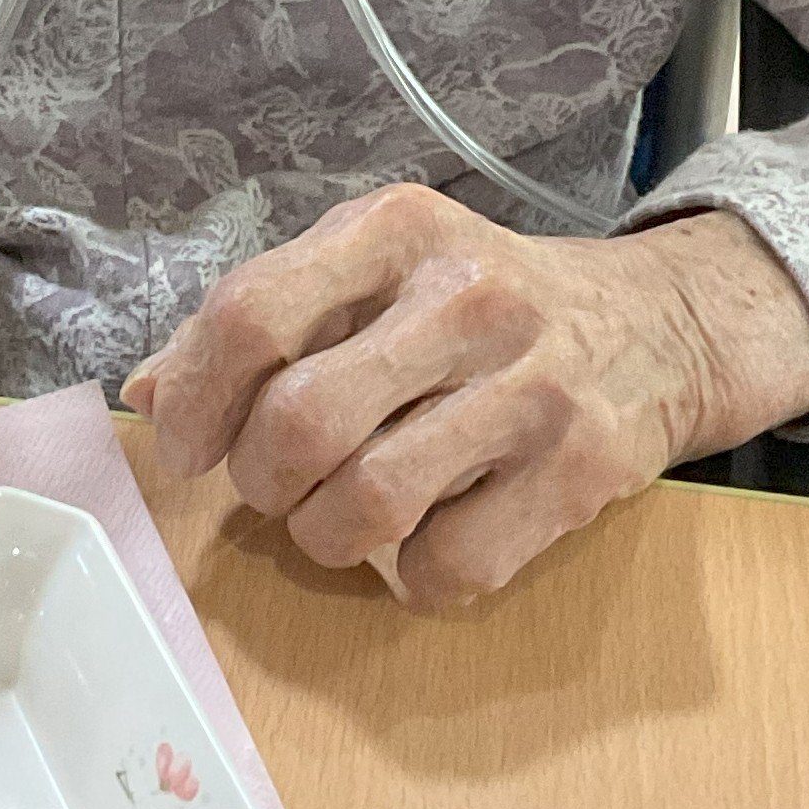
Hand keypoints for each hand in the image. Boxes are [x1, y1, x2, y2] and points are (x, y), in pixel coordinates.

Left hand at [120, 187, 808, 611]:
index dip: (193, 400)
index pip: (250, 315)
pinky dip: (413, 577)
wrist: (664, 324)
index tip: (186, 447)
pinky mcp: (581, 470)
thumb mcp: (378, 271)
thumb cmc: (484, 304)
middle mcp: (464, 296)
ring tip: (342, 518)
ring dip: (325, 537)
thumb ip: (267, 320)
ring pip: (366, 505)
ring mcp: (531, 385)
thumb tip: (144, 394)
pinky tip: (426, 541)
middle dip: (262, 482)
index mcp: (394, 231)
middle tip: (278, 488)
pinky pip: (448, 565)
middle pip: (299, 422)